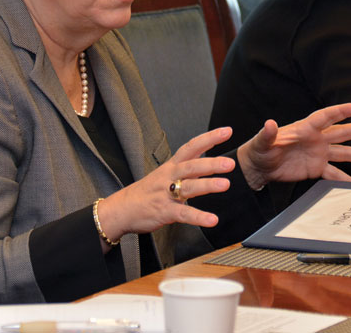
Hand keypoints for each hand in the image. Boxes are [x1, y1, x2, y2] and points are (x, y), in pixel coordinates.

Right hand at [97, 127, 237, 243]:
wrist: (120, 209)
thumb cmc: (146, 192)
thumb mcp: (165, 174)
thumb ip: (186, 167)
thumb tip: (207, 157)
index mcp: (171, 166)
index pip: (191, 147)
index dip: (209, 138)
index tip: (227, 131)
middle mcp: (169, 177)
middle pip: (191, 166)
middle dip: (211, 163)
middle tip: (230, 163)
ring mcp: (166, 194)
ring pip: (189, 187)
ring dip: (208, 185)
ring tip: (225, 184)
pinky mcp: (164, 211)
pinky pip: (183, 213)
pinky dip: (198, 217)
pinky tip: (212, 220)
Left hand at [236, 102, 350, 190]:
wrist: (260, 167)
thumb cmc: (260, 150)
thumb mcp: (262, 142)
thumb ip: (267, 134)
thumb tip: (269, 124)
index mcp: (304, 129)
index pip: (324, 117)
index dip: (340, 111)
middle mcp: (316, 139)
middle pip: (341, 132)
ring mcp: (318, 154)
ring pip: (344, 153)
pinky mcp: (316, 168)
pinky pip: (334, 174)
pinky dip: (346, 180)